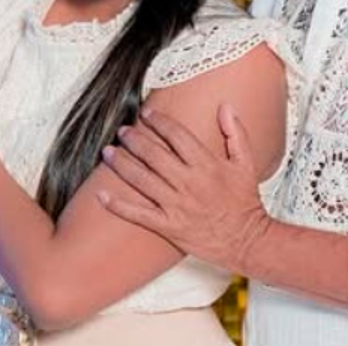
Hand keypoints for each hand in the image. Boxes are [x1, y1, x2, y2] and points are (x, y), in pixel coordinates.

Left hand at [97, 105, 270, 272]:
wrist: (245, 240)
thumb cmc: (245, 202)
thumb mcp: (246, 164)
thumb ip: (236, 133)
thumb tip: (225, 107)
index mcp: (207, 165)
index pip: (177, 136)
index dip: (159, 121)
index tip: (147, 113)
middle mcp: (189, 183)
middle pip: (154, 155)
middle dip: (134, 139)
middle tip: (123, 131)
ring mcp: (176, 206)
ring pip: (142, 180)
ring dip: (121, 164)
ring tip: (108, 152)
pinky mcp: (169, 226)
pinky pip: (138, 214)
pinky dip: (117, 204)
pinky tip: (101, 194)